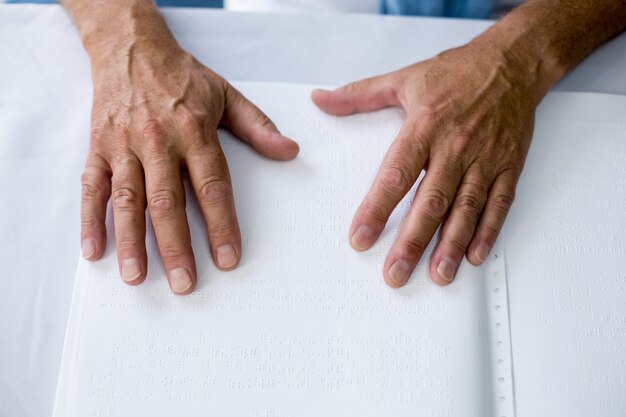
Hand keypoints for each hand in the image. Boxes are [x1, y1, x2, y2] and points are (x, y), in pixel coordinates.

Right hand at [80, 43, 298, 293]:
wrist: (131, 48)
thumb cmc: (182, 76)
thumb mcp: (226, 94)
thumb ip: (258, 127)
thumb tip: (289, 151)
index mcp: (194, 131)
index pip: (211, 185)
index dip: (222, 224)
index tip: (228, 258)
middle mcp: (158, 141)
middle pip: (167, 201)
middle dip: (175, 246)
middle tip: (184, 283)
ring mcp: (123, 146)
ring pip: (127, 199)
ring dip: (130, 240)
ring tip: (136, 277)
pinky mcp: (98, 148)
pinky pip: (92, 187)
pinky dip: (90, 219)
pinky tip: (94, 250)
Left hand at [312, 42, 541, 286]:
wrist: (511, 62)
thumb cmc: (457, 72)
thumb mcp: (403, 78)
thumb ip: (359, 95)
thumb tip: (321, 99)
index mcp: (424, 126)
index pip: (396, 174)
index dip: (376, 209)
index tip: (360, 238)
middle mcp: (455, 146)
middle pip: (431, 201)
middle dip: (412, 241)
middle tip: (395, 274)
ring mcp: (484, 159)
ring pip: (466, 208)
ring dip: (451, 245)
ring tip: (437, 275)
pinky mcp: (508, 166)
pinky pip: (499, 203)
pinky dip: (488, 231)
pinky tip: (473, 255)